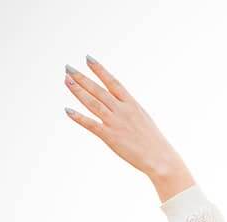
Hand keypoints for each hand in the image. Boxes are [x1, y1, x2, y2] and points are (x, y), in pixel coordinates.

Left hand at [63, 56, 193, 200]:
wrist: (160, 158)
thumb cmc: (153, 140)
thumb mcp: (143, 118)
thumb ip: (129, 108)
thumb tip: (119, 101)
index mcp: (132, 104)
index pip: (113, 82)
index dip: (100, 70)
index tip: (88, 59)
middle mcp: (122, 110)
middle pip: (98, 90)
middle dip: (82, 78)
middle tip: (68, 67)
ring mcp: (116, 123)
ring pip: (93, 103)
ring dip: (78, 91)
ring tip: (66, 80)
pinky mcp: (110, 137)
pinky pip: (91, 124)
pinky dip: (79, 117)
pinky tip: (68, 110)